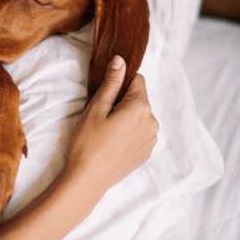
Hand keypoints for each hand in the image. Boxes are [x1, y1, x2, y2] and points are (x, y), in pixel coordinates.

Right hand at [64, 55, 157, 193]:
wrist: (88, 179)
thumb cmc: (87, 142)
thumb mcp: (96, 108)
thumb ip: (111, 83)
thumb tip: (121, 60)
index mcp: (140, 108)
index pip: (137, 80)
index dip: (119, 83)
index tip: (104, 95)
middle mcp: (152, 122)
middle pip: (139, 99)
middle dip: (122, 101)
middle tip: (100, 116)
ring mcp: (151, 140)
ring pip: (139, 116)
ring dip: (126, 117)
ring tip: (105, 131)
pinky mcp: (146, 153)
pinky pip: (140, 133)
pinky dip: (128, 132)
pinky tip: (111, 143)